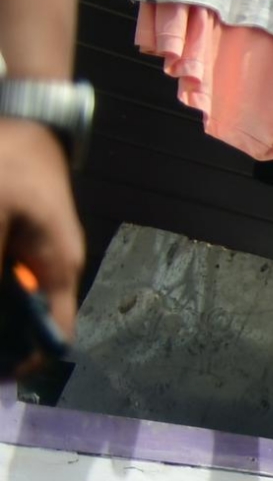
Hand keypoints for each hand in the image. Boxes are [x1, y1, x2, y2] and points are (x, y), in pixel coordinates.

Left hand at [0, 118, 79, 340]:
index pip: (55, 334)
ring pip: (8, 298)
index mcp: (58, 268)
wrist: (25, 119)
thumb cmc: (12, 162)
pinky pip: (3, 275)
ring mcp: (30, 255)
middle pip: (25, 320)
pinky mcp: (14, 241)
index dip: (24, 361)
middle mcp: (48, 270)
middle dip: (1, 333)